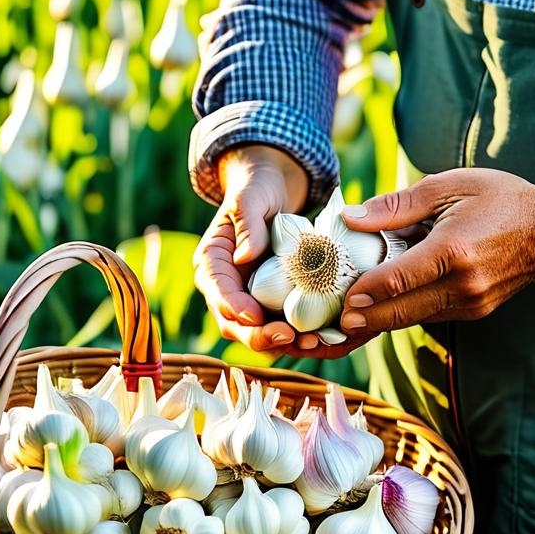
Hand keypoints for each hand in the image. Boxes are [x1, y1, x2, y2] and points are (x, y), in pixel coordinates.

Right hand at [194, 145, 307, 351]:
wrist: (274, 192)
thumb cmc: (257, 189)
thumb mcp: (250, 198)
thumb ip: (247, 223)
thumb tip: (245, 258)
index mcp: (212, 264)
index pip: (218, 293)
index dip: (234, 308)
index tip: (255, 316)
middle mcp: (228, 288)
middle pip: (235, 324)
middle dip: (261, 336)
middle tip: (289, 337)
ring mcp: (250, 299)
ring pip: (260, 332)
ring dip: (284, 343)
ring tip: (312, 343)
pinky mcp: (273, 304)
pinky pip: (283, 326)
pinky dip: (300, 335)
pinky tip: (322, 337)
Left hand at [338, 168, 534, 334]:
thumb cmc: (500, 200)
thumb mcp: (448, 186)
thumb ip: (398, 205)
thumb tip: (354, 217)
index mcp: (454, 250)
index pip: (399, 280)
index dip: (366, 292)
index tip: (342, 299)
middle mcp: (463, 284)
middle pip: (401, 311)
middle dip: (366, 319)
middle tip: (335, 321)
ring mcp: (471, 303)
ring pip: (413, 318)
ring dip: (381, 319)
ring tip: (348, 317)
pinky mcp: (474, 311)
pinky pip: (429, 315)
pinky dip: (404, 312)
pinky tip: (381, 306)